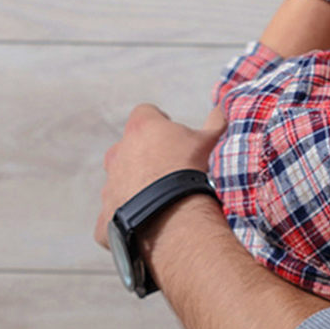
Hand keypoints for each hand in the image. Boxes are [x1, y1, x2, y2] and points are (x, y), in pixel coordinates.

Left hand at [95, 104, 225, 247]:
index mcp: (141, 128)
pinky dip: (129, 216)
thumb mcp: (210, 139)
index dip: (160, 122)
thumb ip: (216, 119)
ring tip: (162, 198)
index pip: (145, 113)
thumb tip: (224, 106)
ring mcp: (109, 185)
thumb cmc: (189, 170)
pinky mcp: (105, 214)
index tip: (174, 137)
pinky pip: (115, 213)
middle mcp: (118, 153)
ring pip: (120, 181)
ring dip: (136, 186)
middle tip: (169, 169)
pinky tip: (149, 222)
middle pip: (128, 148)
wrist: (172, 214)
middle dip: (144, 156)